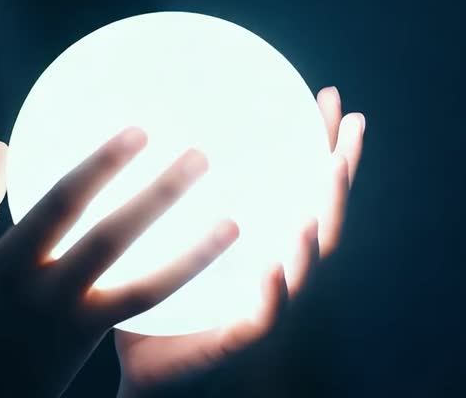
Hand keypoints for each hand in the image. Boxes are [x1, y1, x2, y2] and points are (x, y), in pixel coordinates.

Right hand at [0, 128, 239, 397]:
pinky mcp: (92, 342)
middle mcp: (47, 293)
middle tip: (200, 156)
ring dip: (193, 254)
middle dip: (158, 196)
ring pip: (146, 288)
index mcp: (9, 264)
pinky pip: (145, 310)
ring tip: (234, 221)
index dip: (102, 167)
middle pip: (113, 240)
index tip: (139, 131)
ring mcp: (75, 322)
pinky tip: (211, 262)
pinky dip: (180, 283)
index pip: (62, 206)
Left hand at [113, 86, 365, 395]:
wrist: (133, 370)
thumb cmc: (140, 297)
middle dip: (338, 171)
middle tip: (348, 124)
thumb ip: (140, 190)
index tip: (325, 95)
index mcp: (254, 240)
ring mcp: (262, 305)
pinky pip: (264, 317)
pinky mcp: (237, 343)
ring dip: (320, 220)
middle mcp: (270, 268)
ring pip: (306, 263)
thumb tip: (117, 119)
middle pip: (318, 214)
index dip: (315, 144)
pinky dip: (275, 291)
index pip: (294, 185)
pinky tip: (275, 265)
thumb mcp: (142, 235)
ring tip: (328, 181)